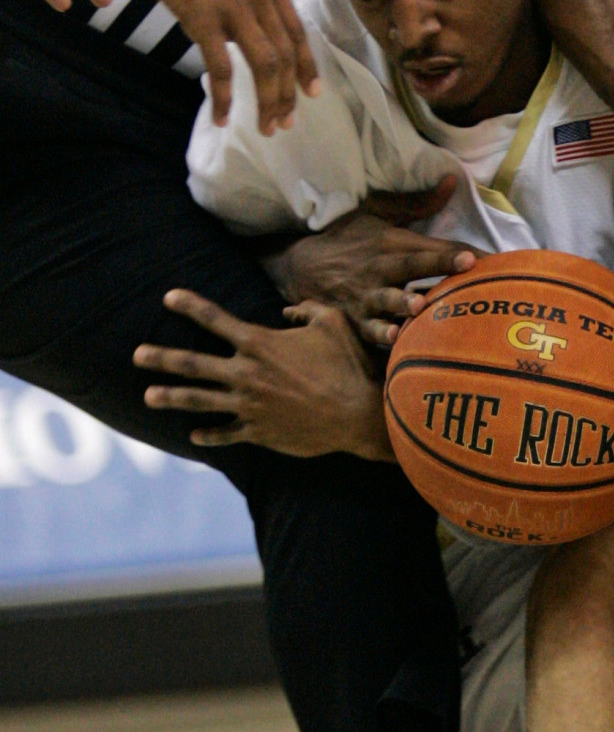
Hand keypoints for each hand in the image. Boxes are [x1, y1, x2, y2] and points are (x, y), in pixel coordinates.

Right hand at [129, 0, 318, 134]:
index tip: (312, 93)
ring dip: (267, 102)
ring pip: (263, 66)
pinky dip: (224, 97)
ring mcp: (234, 8)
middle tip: (285, 123)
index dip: (307, 66)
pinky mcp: (202, 17)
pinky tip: (222, 117)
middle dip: (289, 95)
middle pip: (285, 56)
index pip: (298, 33)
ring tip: (266, 128)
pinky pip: (220, 67)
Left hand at [134, 290, 391, 458]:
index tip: (168, 297)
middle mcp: (246, 374)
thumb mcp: (333, 323)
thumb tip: (289, 310)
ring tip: (148, 396)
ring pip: (198, 400)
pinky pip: (225, 432)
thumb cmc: (348, 365)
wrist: (358, 414)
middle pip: (192, 364)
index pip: (216, 320)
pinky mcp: (259, 431)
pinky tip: (193, 434)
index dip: (190, 306)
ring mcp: (249, 405)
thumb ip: (307, 310)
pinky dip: (209, 434)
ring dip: (170, 396)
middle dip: (161, 357)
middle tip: (137, 354)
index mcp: (260, 344)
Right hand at [264, 177, 474, 347]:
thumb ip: (418, 203)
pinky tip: (394, 339)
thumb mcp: (377, 212)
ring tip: (418, 307)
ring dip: (402, 303)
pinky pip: (367, 329)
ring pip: (387, 300)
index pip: (429, 245)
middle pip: (412, 266)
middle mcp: (380, 268)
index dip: (454, 249)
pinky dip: (379, 334)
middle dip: (438, 266)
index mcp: (390, 242)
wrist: (299, 265)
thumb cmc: (346, 237)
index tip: (483, 254)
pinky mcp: (355, 319)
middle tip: (466, 267)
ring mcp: (366, 295)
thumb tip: (453, 181)